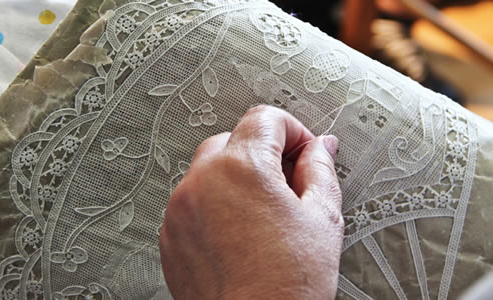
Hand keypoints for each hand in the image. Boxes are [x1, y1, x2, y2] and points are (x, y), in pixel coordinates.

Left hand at [159, 105, 343, 298]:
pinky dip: (215, 205)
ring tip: (264, 214)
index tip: (304, 152)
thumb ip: (320, 169)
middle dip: (264, 153)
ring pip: (210, 170)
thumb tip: (320, 147)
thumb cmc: (289, 285)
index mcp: (243, 168)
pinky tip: (240, 234)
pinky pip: (193, 201)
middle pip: (234, 139)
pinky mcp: (170, 235)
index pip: (266, 118)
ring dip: (238, 178)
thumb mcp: (322, 217)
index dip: (294, 130)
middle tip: (288, 183)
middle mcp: (203, 181)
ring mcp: (180, 209)